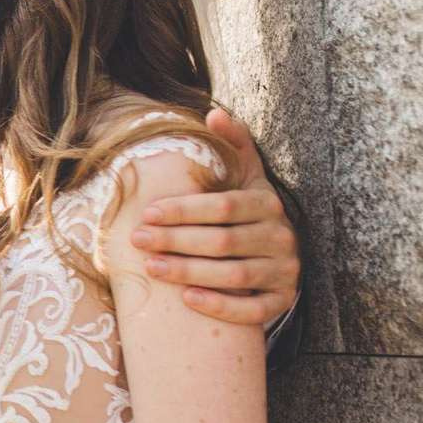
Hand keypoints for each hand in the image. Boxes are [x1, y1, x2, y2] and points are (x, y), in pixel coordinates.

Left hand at [131, 108, 299, 325]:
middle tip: (137, 241)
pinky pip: (253, 309)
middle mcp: (282, 237)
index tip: (146, 213)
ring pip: (236, 276)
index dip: (184, 210)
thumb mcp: (243, 176)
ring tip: (151, 268)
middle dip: (176, 241)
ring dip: (190, 272)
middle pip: (224, 241)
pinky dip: (221, 305)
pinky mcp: (283, 301)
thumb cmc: (244, 210)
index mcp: (268, 203)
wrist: (273, 253)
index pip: (224, 206)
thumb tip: (212, 113)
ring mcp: (286, 271)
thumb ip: (232, 145)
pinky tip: (188, 299)